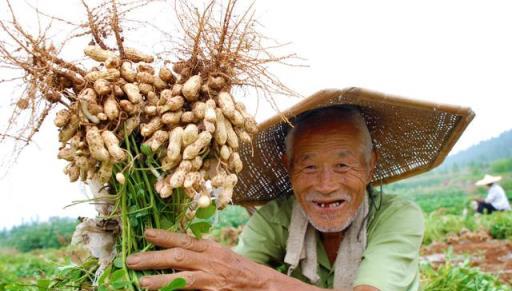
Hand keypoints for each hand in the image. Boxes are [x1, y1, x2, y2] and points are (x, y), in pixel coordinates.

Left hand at [126, 228, 292, 289]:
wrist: (264, 285)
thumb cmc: (242, 271)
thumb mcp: (222, 256)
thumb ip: (202, 254)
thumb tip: (178, 252)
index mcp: (212, 248)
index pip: (184, 240)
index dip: (164, 236)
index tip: (146, 233)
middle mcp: (212, 261)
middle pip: (178, 256)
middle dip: (152, 257)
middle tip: (131, 260)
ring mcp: (213, 278)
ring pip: (182, 277)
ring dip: (159, 279)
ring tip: (140, 281)